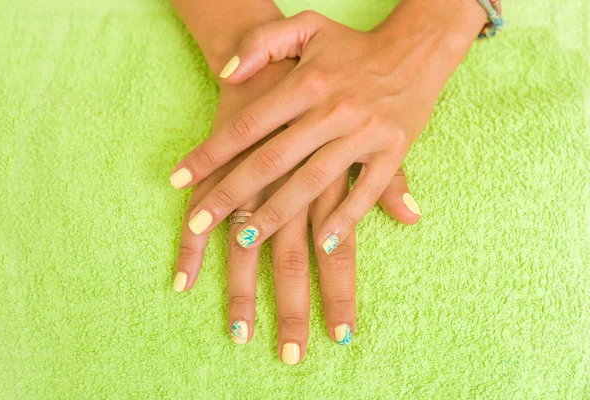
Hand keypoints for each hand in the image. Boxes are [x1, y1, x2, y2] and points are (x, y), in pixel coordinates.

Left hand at [170, 0, 484, 252]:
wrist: (415, 50)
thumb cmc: (353, 45)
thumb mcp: (306, 28)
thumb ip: (261, 43)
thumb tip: (227, 74)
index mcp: (307, 82)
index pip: (247, 124)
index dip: (210, 152)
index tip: (179, 178)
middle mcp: (332, 110)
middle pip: (271, 161)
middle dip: (231, 195)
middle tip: (199, 223)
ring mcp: (363, 134)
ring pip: (311, 182)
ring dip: (277, 214)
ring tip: (245, 238)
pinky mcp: (392, 151)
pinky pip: (364, 192)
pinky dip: (345, 219)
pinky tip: (321, 244)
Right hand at [173, 60, 419, 363]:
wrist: (277, 56)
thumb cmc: (330, 101)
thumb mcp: (364, 131)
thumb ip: (386, 180)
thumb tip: (412, 217)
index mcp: (327, 183)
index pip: (337, 252)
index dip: (338, 293)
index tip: (340, 334)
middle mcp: (289, 188)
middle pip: (290, 260)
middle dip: (291, 308)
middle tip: (291, 354)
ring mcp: (252, 180)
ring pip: (244, 246)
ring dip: (241, 293)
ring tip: (241, 336)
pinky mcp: (220, 171)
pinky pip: (200, 218)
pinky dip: (191, 248)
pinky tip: (183, 284)